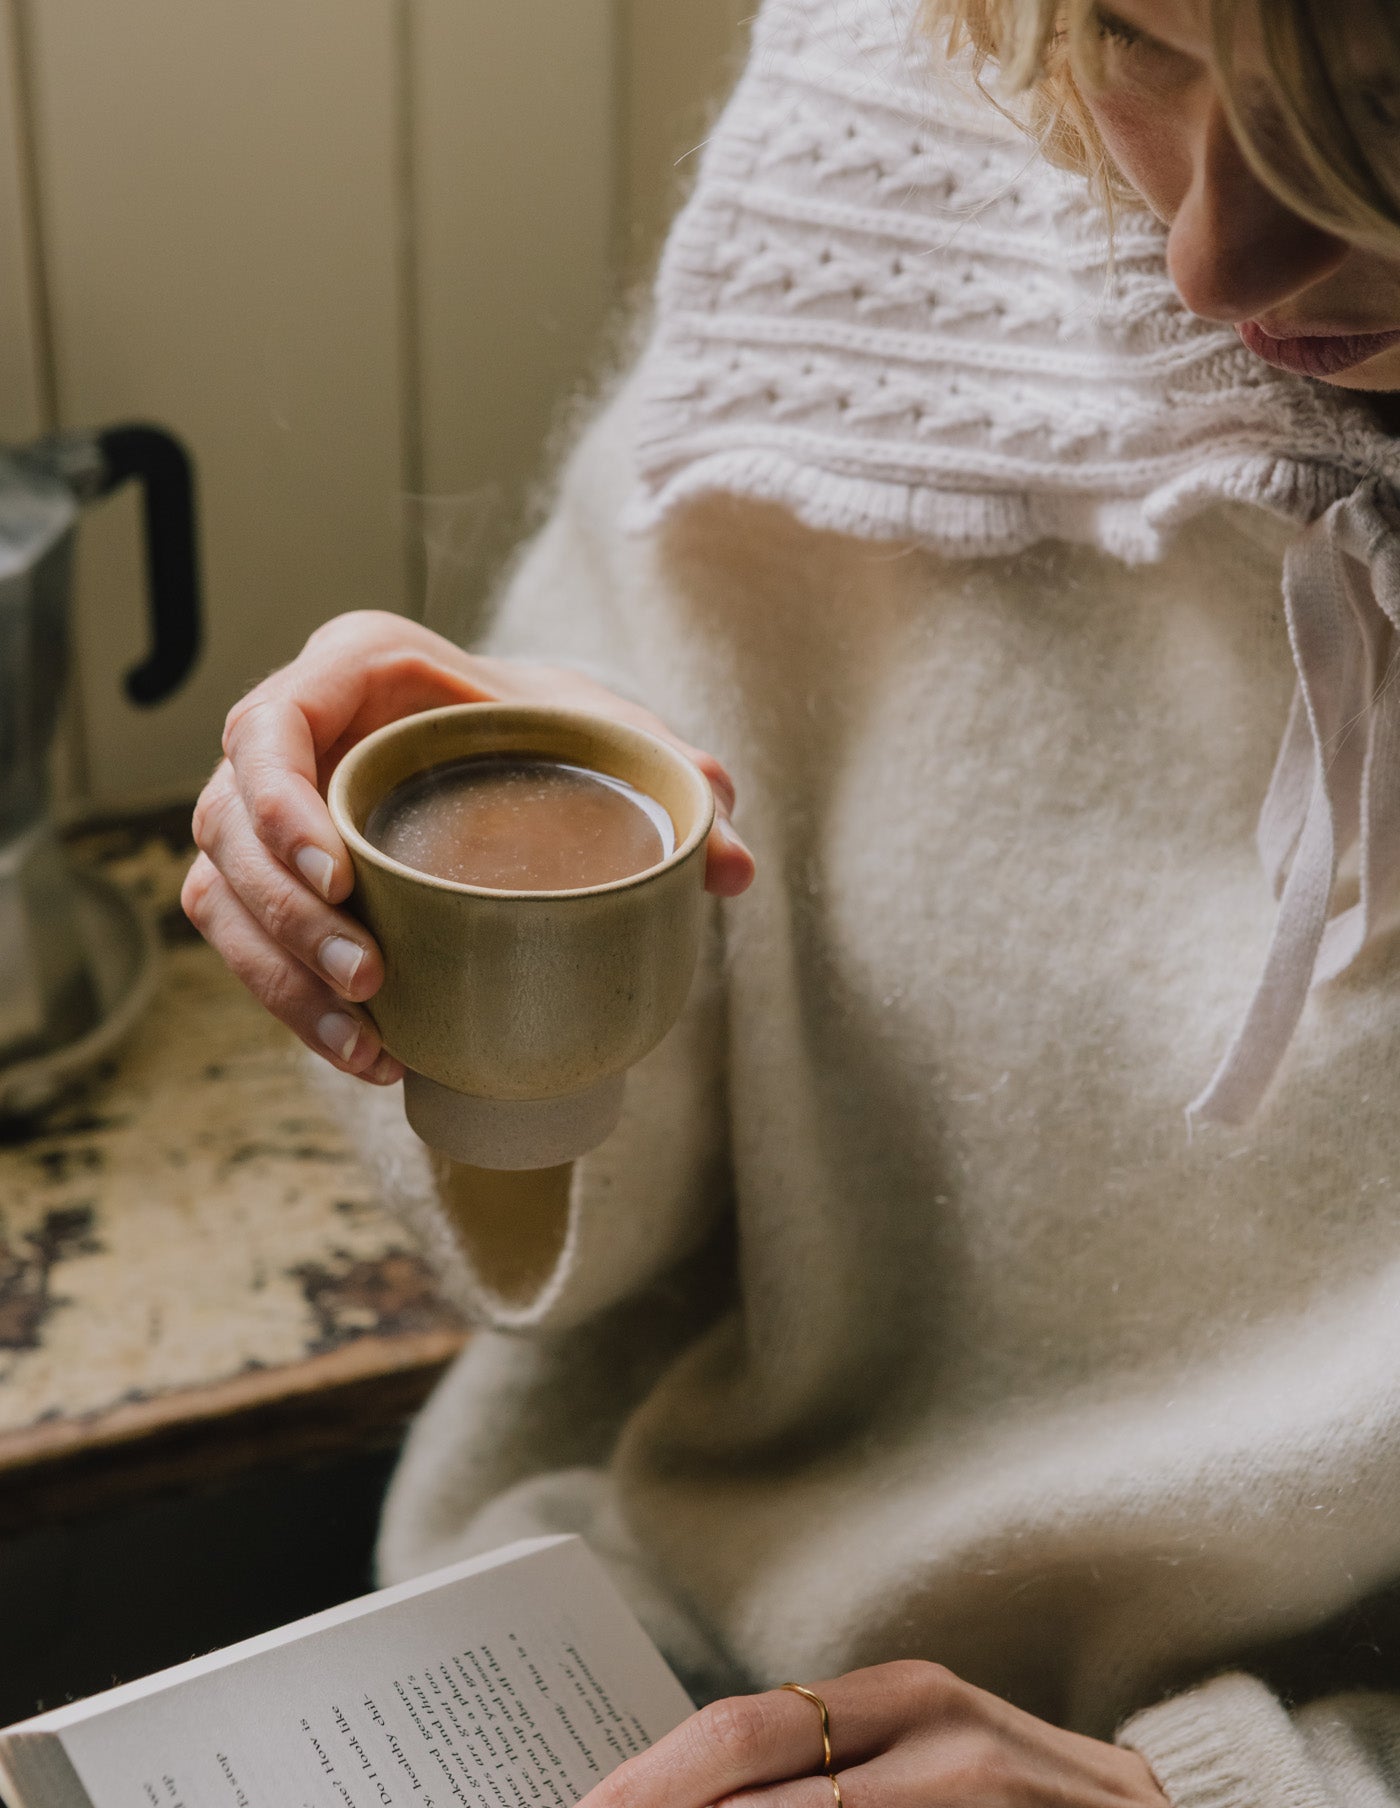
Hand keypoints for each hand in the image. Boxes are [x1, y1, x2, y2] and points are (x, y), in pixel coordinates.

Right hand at [183, 610, 754, 1081]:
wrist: (517, 756)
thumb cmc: (546, 728)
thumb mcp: (608, 733)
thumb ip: (674, 780)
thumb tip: (734, 867)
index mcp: (353, 669)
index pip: (269, 728)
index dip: (279, 802)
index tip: (341, 876)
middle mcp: (289, 734)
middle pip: (230, 825)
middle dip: (289, 917)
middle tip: (372, 979)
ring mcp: (265, 811)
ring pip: (224, 895)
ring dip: (283, 979)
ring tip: (371, 1043)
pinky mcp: (270, 880)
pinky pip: (245, 946)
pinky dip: (295, 1007)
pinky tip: (370, 1054)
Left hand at [579, 1663, 1167, 1807]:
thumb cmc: (1023, 1806)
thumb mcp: (931, 1763)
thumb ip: (827, 1773)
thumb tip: (679, 1799)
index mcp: (906, 1697)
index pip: (739, 1733)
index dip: (642, 1783)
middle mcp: (941, 1734)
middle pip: (752, 1766)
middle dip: (653, 1807)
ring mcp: (987, 1787)